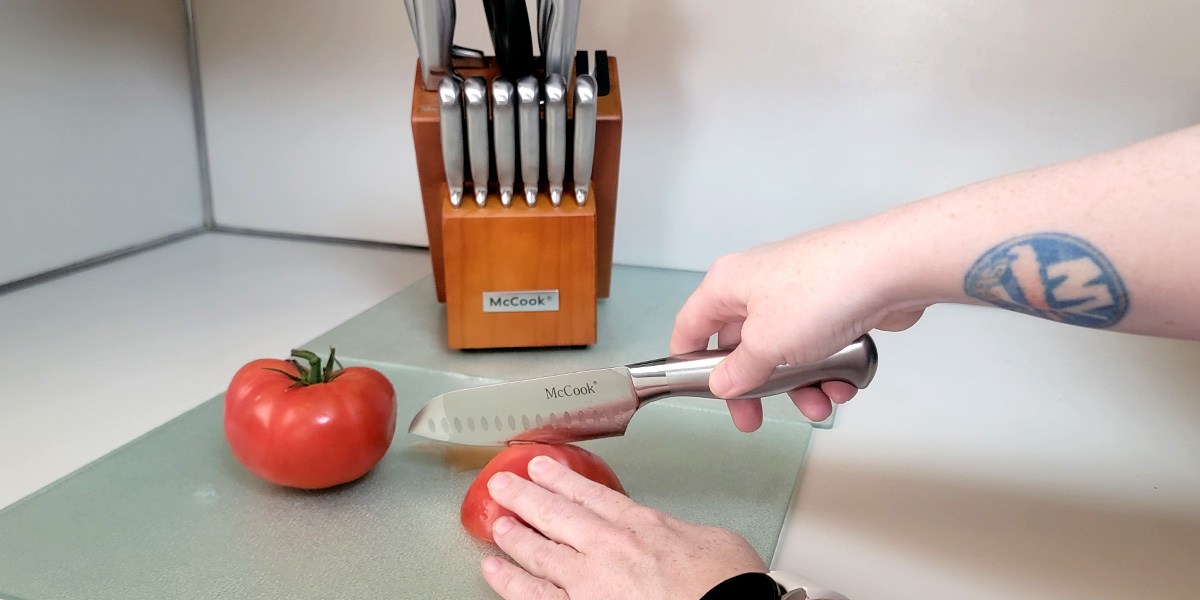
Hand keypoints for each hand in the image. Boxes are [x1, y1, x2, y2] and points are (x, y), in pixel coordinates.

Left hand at [480, 455, 767, 599]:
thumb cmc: (727, 587)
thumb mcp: (716, 540)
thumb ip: (682, 532)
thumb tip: (678, 537)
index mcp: (642, 525)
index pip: (591, 494)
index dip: (562, 478)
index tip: (543, 467)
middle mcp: (608, 548)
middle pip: (555, 513)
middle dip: (525, 495)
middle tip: (503, 484)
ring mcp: (589, 582)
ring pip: (538, 552)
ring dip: (512, 534)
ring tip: (496, 522)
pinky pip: (535, 596)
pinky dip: (510, 581)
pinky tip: (493, 572)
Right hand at [671, 219, 928, 429]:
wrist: (891, 269)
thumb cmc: (822, 293)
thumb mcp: (766, 344)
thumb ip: (739, 370)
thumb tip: (721, 383)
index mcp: (728, 284)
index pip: (691, 325)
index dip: (686, 361)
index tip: (695, 392)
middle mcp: (758, 284)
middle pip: (741, 346)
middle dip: (756, 386)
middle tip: (754, 418)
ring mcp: (796, 294)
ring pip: (785, 352)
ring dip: (799, 386)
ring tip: (819, 404)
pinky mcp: (831, 303)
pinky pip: (817, 346)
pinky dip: (827, 369)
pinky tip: (844, 384)